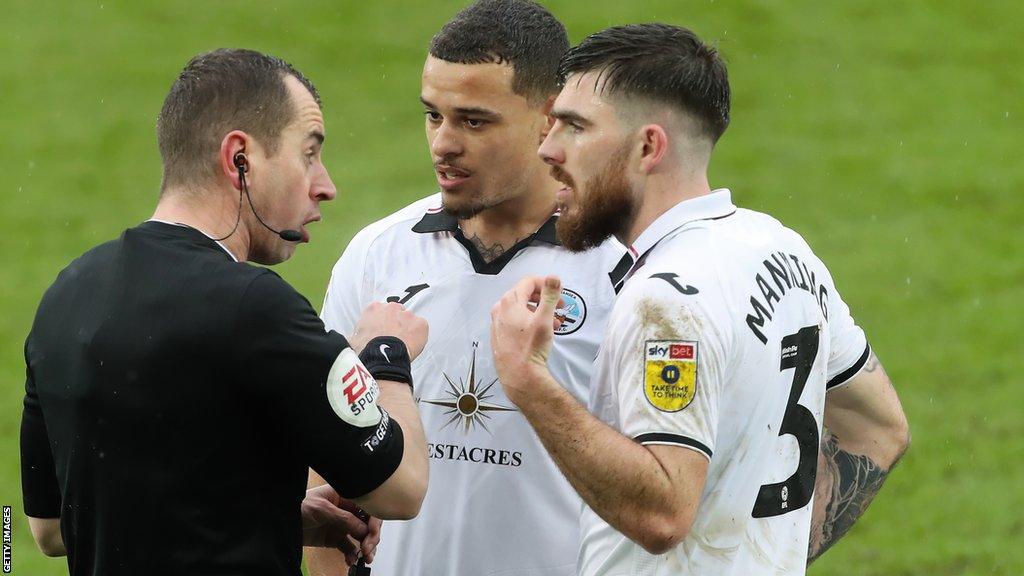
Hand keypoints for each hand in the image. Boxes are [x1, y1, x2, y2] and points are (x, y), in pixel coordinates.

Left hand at [301, 484, 381, 565]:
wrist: (281, 521)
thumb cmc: (298, 506)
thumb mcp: (322, 509)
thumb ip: (344, 518)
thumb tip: (363, 529)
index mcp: (346, 496)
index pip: (368, 506)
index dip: (374, 520)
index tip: (372, 533)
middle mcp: (347, 510)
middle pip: (368, 523)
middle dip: (371, 537)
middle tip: (367, 548)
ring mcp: (342, 525)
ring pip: (361, 537)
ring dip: (366, 548)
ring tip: (364, 557)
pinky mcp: (335, 538)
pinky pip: (349, 548)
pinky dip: (353, 555)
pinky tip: (351, 559)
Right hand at [350, 301, 427, 359]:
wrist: (381, 359)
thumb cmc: (365, 351)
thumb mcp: (352, 339)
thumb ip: (356, 333)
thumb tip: (353, 339)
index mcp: (373, 308)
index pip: (381, 311)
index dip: (383, 323)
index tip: (383, 332)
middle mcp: (391, 307)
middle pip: (397, 313)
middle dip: (396, 324)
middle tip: (394, 339)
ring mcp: (407, 314)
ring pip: (410, 321)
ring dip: (407, 330)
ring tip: (403, 345)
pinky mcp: (420, 323)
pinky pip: (422, 328)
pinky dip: (419, 337)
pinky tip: (411, 346)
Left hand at [490, 275, 562, 404]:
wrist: (518, 375)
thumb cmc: (532, 345)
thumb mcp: (544, 319)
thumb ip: (550, 295)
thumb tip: (554, 276)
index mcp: (510, 300)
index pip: (529, 282)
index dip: (546, 284)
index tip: (560, 294)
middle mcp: (500, 308)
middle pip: (524, 294)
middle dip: (544, 299)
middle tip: (560, 309)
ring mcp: (497, 322)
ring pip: (520, 309)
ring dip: (538, 312)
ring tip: (554, 324)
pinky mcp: (498, 335)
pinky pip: (514, 321)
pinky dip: (528, 321)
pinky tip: (539, 333)